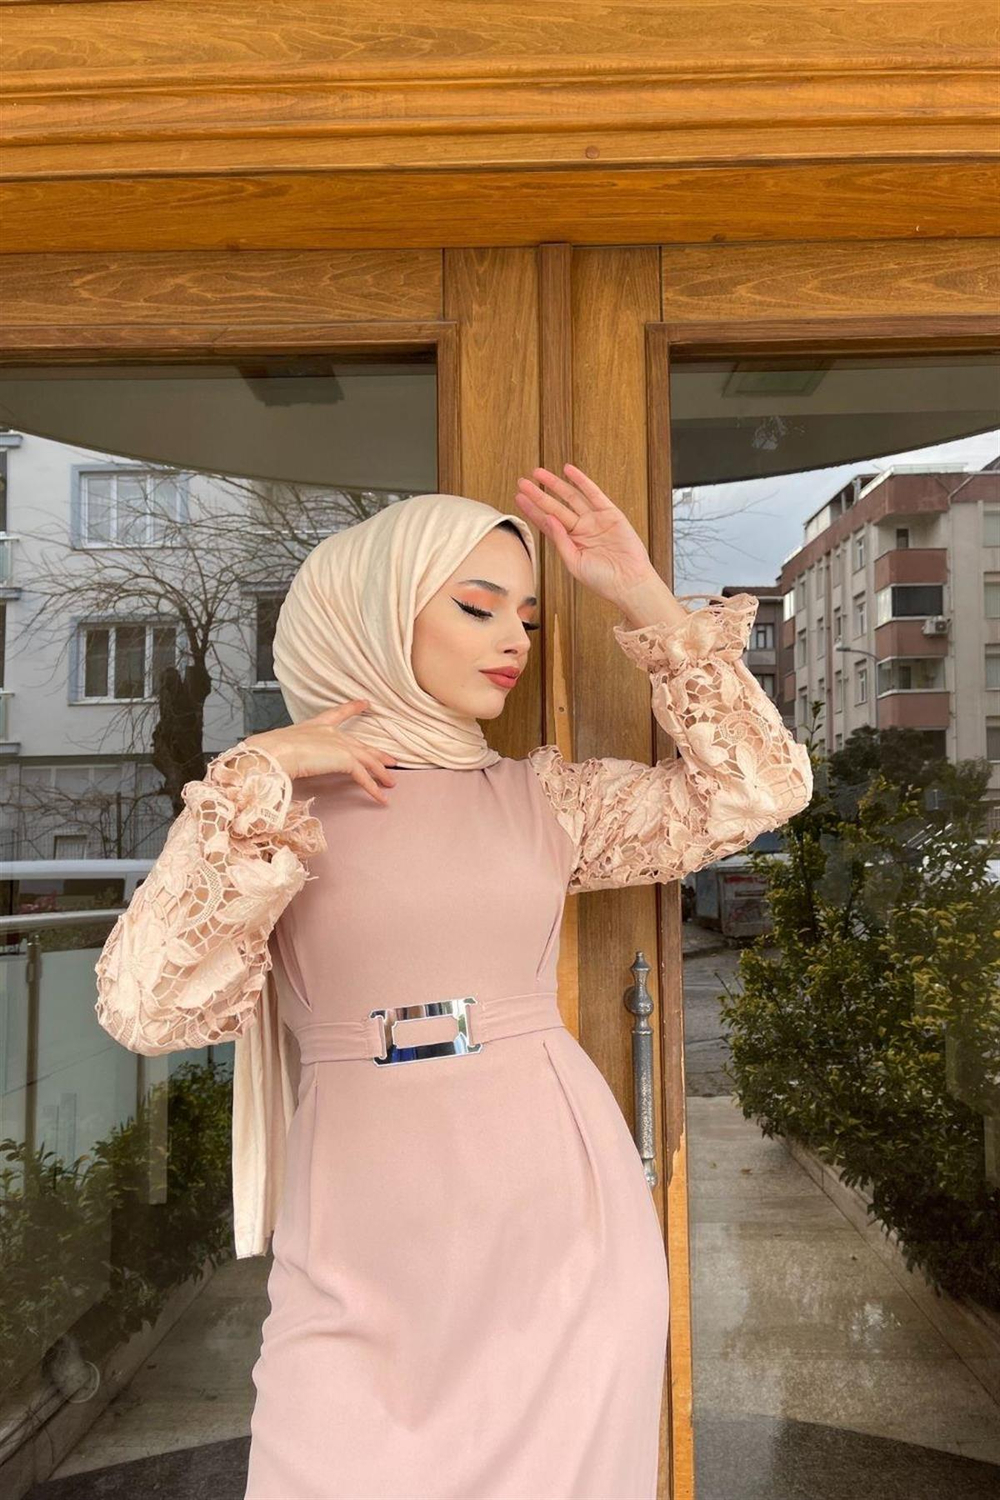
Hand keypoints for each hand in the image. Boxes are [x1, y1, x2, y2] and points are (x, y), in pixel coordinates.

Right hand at [244, 701, 397, 805]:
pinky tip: (381, 798)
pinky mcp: (345, 759)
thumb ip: (289, 756)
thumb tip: (280, 767)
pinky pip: (364, 776)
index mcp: (315, 726)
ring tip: (392, 782)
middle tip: (391, 759)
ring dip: (381, 773)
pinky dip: (374, 789)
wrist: (274, 752)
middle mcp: (331, 733)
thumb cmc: (270, 752)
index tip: (365, 702)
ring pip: (368, 760)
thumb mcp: (282, 749)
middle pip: (360, 744)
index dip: (353, 708)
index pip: (338, 714)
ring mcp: (340, 745)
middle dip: (377, 753)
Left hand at [513, 463, 655, 604]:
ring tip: (538, 473)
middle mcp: (581, 530)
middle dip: (538, 494)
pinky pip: (594, 494)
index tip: (518, 498)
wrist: (629, 583)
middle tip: (522, 482)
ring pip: (571, 497)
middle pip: (555, 508)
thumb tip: (548, 519)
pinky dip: (581, 481)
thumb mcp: (574, 563)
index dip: (532, 510)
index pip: (547, 523)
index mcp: (570, 543)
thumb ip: (560, 541)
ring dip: (555, 484)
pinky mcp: (611, 514)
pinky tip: (568, 470)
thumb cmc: (602, 580)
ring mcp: (595, 520)